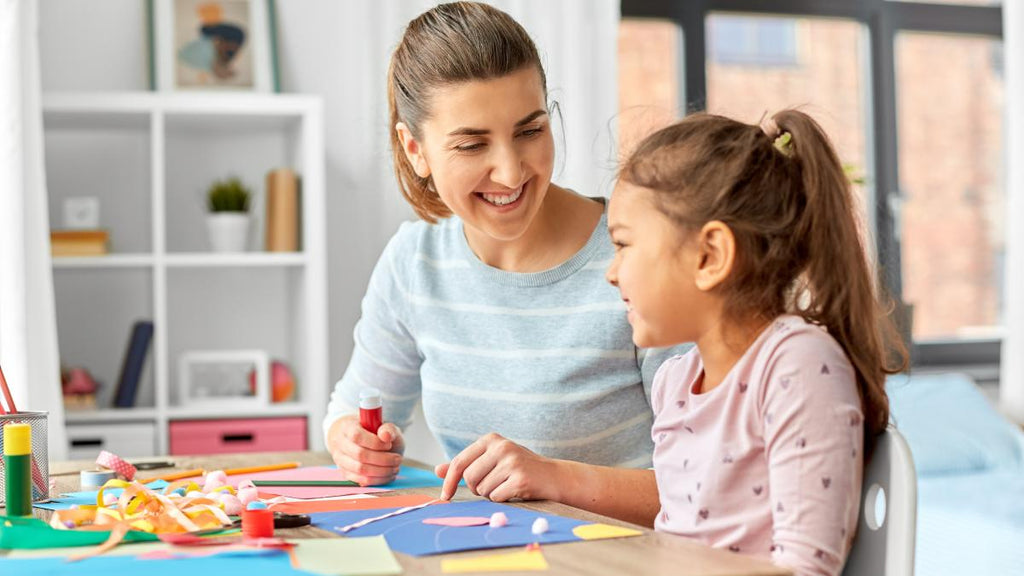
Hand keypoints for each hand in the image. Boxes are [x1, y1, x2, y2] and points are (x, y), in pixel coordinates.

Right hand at [327, 415, 404, 484]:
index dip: (375, 442)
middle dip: (383, 459)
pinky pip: (362, 480)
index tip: (389, 444)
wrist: (364, 443)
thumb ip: (388, 428)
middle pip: (359, 455)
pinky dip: (378, 479)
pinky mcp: (346, 473)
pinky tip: (389, 474)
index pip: (357, 436)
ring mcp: (340, 460)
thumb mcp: (385, 427)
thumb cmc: (376, 434)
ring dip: (382, 471)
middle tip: (398, 459)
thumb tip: (385, 435)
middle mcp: (340, 444)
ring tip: (395, 467)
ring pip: (360, 470)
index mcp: (347, 427)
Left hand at [434, 433, 561, 501]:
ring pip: (482, 490)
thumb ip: (465, 464)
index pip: (460, 462)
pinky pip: (496, 497)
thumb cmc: (520, 468)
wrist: (554, 476)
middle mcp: (501, 447)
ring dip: (491, 493)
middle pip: (469, 478)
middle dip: (476, 488)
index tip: (445, 496)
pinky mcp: (520, 478)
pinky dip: (502, 498)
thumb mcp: (492, 460)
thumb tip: (438, 470)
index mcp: (491, 439)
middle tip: (493, 485)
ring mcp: (512, 462)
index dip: (449, 481)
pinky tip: (514, 490)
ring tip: (506, 485)